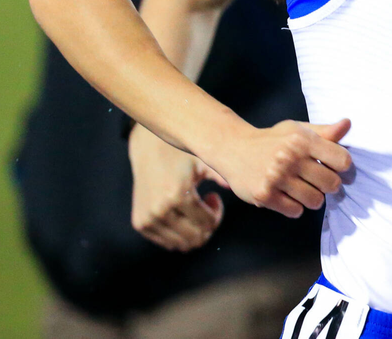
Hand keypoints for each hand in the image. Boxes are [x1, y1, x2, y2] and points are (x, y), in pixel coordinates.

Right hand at [129, 123, 228, 251]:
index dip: (216, 213)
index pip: (207, 224)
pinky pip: (167, 242)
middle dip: (206, 225)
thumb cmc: (182, 154)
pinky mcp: (140, 223)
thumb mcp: (203, 162)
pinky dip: (178, 233)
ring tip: (194, 208)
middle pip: (196, 237)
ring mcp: (147, 219)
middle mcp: (160, 210)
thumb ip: (224, 177)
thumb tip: (251, 190)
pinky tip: (180, 211)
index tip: (213, 196)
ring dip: (193, 230)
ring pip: (181, 244)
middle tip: (206, 205)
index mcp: (178, 195)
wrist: (148, 147)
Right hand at [204, 118, 352, 218]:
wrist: (234, 148)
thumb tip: (347, 124)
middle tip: (319, 181)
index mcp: (303, 140)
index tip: (334, 167)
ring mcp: (276, 178)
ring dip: (313, 198)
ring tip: (304, 189)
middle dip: (329, 185)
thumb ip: (324, 131)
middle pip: (332, 184)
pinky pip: (295, 211)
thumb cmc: (272, 140)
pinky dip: (295, 207)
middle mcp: (290, 158)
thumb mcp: (297, 130)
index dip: (343, 166)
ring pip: (315, 201)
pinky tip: (288, 196)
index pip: (342, 160)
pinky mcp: (264, 195)